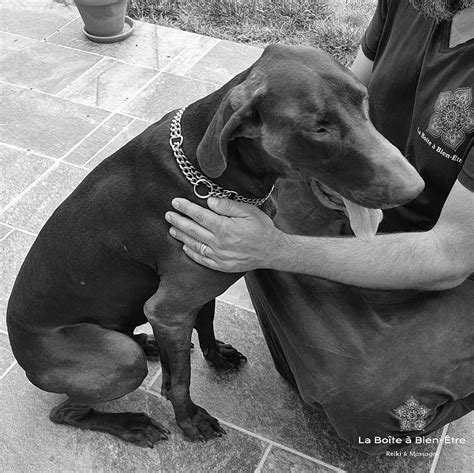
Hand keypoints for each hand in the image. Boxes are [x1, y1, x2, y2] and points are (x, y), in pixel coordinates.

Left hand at [165, 197, 283, 271]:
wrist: (272, 251)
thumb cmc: (262, 229)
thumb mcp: (249, 211)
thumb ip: (228, 206)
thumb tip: (210, 201)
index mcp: (224, 227)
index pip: (199, 215)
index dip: (185, 208)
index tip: (176, 202)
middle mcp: (219, 243)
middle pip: (193, 230)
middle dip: (178, 221)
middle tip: (168, 215)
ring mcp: (219, 256)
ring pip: (194, 244)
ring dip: (181, 236)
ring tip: (171, 229)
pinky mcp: (221, 266)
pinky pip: (202, 259)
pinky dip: (191, 252)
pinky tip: (185, 246)